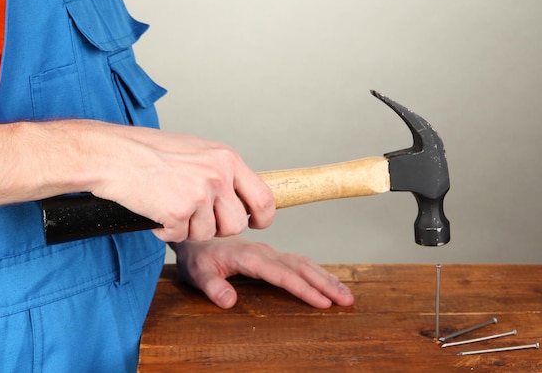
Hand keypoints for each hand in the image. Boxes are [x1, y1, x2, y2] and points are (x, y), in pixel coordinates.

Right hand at [0, 120, 274, 239]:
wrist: (113, 155)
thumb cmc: (149, 150)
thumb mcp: (196, 151)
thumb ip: (220, 171)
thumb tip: (238, 194)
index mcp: (226, 158)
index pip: (263, 197)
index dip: (262, 217)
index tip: (256, 223)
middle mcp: (217, 176)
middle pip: (235, 225)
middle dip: (216, 227)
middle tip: (194, 216)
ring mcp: (199, 195)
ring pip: (207, 234)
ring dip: (189, 228)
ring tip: (169, 205)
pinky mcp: (178, 213)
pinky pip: (179, 237)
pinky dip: (165, 230)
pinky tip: (154, 209)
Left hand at [170, 237, 353, 308]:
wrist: (194, 238)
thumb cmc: (196, 258)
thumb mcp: (197, 274)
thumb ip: (212, 287)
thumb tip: (229, 301)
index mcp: (249, 257)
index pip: (282, 274)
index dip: (303, 289)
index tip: (323, 303)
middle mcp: (264, 252)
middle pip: (300, 267)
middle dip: (325, 283)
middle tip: (347, 300)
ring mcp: (269, 252)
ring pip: (303, 263)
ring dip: (325, 278)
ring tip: (346, 295)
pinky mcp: (270, 255)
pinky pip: (298, 261)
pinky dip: (316, 272)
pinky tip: (328, 282)